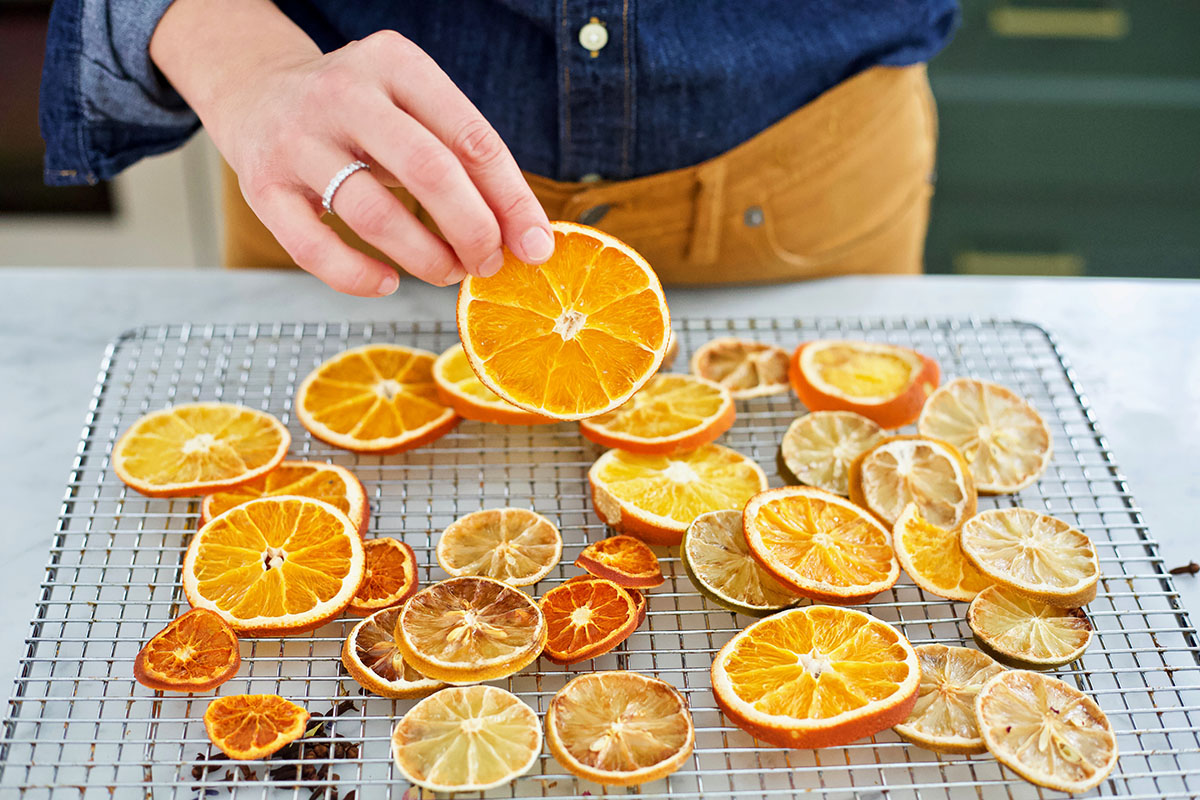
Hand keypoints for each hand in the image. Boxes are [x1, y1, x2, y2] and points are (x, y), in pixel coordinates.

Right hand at [151, 0, 552, 295]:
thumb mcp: (413, 110)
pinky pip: (314, 249)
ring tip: (447, 272)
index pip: (472, 137)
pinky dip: (359, 277)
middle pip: (428, 171)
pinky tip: (387, 282)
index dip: (512, 200)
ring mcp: (297, 139)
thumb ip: (465, 161)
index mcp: (395, 63)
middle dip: (473, 230)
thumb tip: (526, 238)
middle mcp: (343, 93)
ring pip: (374, 215)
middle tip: (489, 263)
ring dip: (425, 258)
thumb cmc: (360, 114)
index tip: (536, 246)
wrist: (257, 93)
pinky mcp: (261, 186)